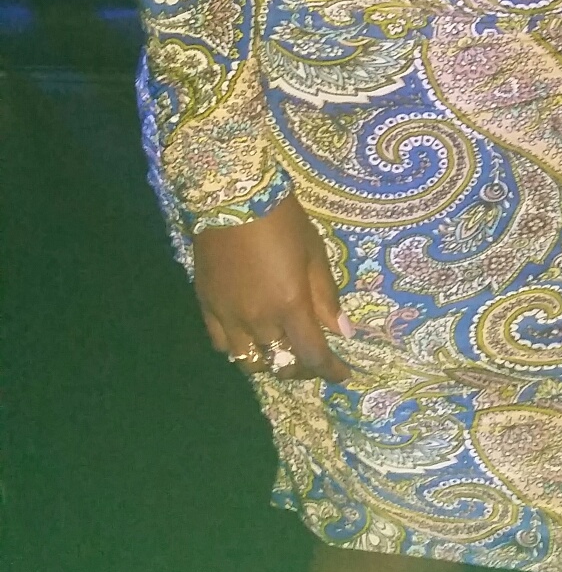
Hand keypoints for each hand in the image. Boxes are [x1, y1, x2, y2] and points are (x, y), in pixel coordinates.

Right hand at [193, 192, 349, 383]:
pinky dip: (240, 349)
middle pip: (282, 363)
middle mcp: (258, 320)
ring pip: (250, 361)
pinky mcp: (207, 307)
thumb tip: (343, 331)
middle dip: (302, 368)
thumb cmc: (281, 219)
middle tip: (313, 359)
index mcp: (289, 306)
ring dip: (270, 362)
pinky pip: (222, 345)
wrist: (231, 197)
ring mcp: (228, 317)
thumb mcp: (314, 253)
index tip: (343, 374)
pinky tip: (250, 338)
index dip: (330, 371)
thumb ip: (326, 297)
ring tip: (281, 351)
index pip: (312, 356)